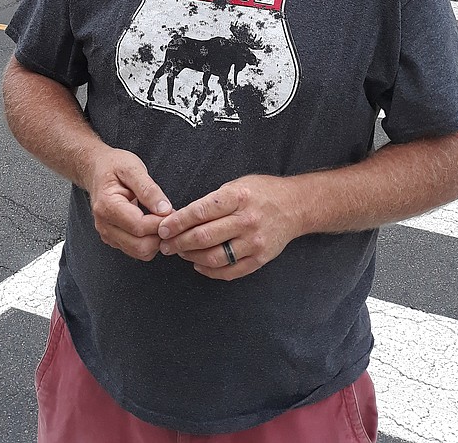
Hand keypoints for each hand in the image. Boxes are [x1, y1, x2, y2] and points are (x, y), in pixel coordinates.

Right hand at [87, 149, 171, 261]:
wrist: (97, 170)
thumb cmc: (113, 166)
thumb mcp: (132, 168)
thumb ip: (149, 189)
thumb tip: (164, 209)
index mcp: (107, 206)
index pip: (139, 226)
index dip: (160, 222)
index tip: (172, 211)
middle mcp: (105, 225)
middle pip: (139, 246)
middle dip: (160, 235)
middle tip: (170, 217)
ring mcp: (108, 234)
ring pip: (139, 252)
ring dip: (156, 241)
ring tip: (162, 220)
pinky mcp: (114, 239)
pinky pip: (136, 250)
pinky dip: (149, 242)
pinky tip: (153, 225)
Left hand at [157, 174, 301, 279]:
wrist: (296, 206)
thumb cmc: (262, 192)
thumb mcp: (237, 185)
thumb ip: (213, 201)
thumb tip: (182, 217)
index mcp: (238, 197)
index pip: (200, 212)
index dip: (177, 222)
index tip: (162, 228)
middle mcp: (247, 220)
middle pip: (204, 237)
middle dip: (178, 242)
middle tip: (165, 244)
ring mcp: (254, 242)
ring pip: (213, 257)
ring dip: (190, 257)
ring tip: (180, 252)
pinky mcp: (260, 259)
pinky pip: (229, 271)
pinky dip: (209, 271)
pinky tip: (198, 264)